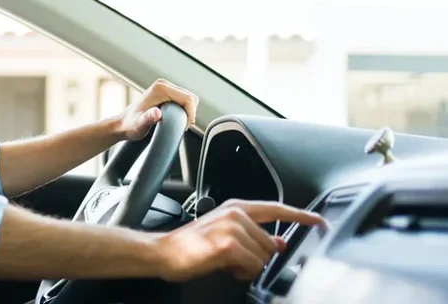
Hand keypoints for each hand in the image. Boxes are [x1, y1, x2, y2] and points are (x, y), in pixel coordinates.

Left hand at [119, 79, 198, 140]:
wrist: (123, 124)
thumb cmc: (130, 125)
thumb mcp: (140, 124)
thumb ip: (148, 118)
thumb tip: (157, 113)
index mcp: (160, 88)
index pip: (188, 98)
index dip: (191, 114)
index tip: (184, 127)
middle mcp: (163, 84)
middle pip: (190, 97)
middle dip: (190, 113)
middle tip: (181, 127)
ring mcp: (165, 87)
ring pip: (188, 99)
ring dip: (188, 112)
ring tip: (178, 124)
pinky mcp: (166, 93)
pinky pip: (183, 100)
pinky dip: (184, 110)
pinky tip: (176, 119)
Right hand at [153, 199, 324, 281]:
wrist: (163, 252)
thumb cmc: (190, 246)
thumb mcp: (225, 235)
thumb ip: (253, 235)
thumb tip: (278, 242)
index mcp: (236, 208)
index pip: (277, 208)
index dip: (301, 216)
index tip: (319, 221)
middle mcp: (236, 214)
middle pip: (271, 243)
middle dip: (257, 258)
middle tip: (233, 260)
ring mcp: (232, 229)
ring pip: (263, 257)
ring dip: (248, 267)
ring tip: (226, 263)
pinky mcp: (228, 246)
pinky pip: (252, 266)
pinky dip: (241, 273)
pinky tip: (224, 267)